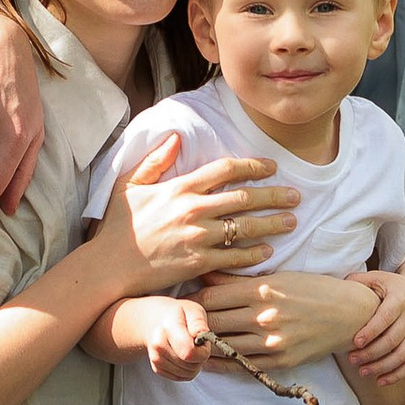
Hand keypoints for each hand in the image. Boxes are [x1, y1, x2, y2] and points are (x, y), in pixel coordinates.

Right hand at [112, 145, 299, 290]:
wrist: (109, 266)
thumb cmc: (118, 226)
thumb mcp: (130, 184)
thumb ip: (155, 160)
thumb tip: (177, 137)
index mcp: (180, 187)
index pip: (226, 170)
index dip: (253, 166)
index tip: (272, 167)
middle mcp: (193, 210)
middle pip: (244, 198)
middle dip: (274, 195)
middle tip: (295, 196)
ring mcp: (197, 238)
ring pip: (245, 228)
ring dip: (271, 224)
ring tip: (291, 222)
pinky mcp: (198, 264)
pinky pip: (234, 258)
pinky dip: (254, 255)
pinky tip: (268, 251)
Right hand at [141, 298, 213, 381]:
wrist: (155, 320)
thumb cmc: (178, 315)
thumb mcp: (192, 310)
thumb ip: (199, 322)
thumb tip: (203, 335)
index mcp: (167, 327)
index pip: (189, 353)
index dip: (203, 351)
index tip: (202, 341)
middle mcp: (158, 345)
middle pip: (191, 366)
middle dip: (200, 357)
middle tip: (196, 342)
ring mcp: (156, 358)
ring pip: (188, 374)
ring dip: (195, 364)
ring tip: (190, 347)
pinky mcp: (157, 368)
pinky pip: (182, 377)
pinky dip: (187, 369)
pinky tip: (183, 355)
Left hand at [198, 262, 374, 373]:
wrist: (349, 315)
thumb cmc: (313, 289)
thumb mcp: (278, 276)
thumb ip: (241, 278)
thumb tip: (207, 273)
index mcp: (262, 290)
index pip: (212, 295)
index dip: (192, 298)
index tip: (181, 300)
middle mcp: (264, 316)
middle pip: (213, 321)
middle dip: (193, 321)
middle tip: (178, 321)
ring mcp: (272, 342)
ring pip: (224, 345)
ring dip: (204, 344)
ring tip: (189, 341)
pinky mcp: (280, 361)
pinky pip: (241, 365)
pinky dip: (222, 363)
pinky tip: (209, 360)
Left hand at [340, 254, 404, 394]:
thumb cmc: (392, 286)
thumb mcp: (378, 278)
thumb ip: (359, 281)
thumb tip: (338, 287)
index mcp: (399, 300)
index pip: (385, 318)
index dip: (371, 331)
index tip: (355, 342)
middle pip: (392, 340)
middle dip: (372, 353)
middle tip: (352, 360)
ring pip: (402, 355)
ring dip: (382, 367)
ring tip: (362, 372)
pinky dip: (397, 375)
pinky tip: (380, 381)